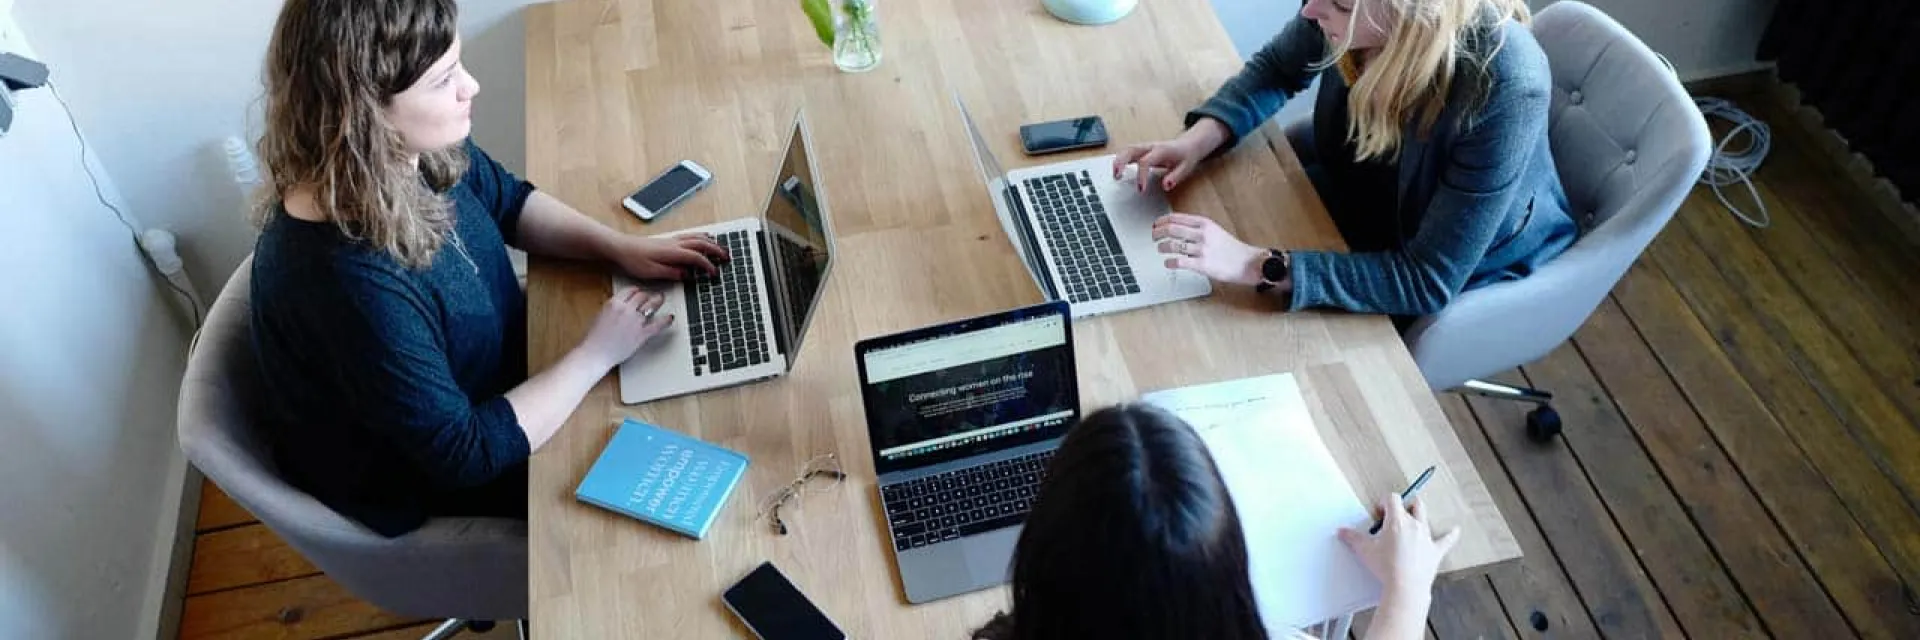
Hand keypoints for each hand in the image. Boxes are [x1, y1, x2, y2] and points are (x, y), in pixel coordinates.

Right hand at [579, 288, 675, 369]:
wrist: (596, 353)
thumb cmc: (595, 338)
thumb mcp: (601, 315)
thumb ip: (613, 307)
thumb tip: (622, 305)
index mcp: (614, 303)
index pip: (630, 290)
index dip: (636, 291)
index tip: (639, 292)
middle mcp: (626, 309)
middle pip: (642, 295)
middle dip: (647, 295)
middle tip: (651, 296)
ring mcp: (635, 321)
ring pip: (651, 304)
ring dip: (658, 300)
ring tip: (661, 299)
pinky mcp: (642, 333)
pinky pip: (658, 324)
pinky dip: (666, 320)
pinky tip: (670, 318)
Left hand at [609, 233, 729, 280]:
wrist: (620, 247)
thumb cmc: (633, 259)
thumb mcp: (651, 272)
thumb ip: (671, 273)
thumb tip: (687, 275)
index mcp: (672, 252)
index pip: (697, 258)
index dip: (708, 266)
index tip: (715, 273)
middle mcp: (674, 244)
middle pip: (701, 244)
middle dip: (716, 250)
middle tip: (727, 257)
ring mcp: (672, 240)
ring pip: (697, 237)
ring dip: (711, 242)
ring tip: (721, 247)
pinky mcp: (668, 240)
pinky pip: (690, 235)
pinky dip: (701, 236)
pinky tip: (703, 238)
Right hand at [1110, 117, 1229, 191]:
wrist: (1188, 145)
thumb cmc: (1186, 156)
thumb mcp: (1186, 168)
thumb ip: (1175, 176)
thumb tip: (1165, 185)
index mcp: (1161, 151)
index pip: (1146, 161)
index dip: (1141, 175)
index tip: (1140, 189)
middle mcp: (1150, 147)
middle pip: (1131, 150)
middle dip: (1121, 162)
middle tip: (1116, 176)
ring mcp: (1145, 147)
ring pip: (1127, 150)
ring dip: (1118, 160)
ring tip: (1114, 175)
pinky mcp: (1142, 150)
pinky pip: (1128, 152)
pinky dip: (1120, 159)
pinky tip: (1117, 170)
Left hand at [1152, 213, 1266, 285]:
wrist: (1248, 262)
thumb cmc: (1231, 248)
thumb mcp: (1215, 230)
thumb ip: (1197, 228)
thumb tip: (1176, 227)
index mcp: (1205, 223)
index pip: (1176, 217)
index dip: (1161, 221)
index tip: (1155, 225)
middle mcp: (1202, 234)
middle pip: (1171, 229)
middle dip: (1157, 233)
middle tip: (1153, 237)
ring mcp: (1202, 249)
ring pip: (1172, 245)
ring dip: (1162, 247)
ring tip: (1160, 249)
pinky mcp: (1202, 265)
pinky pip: (1179, 262)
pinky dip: (1169, 262)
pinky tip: (1168, 263)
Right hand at [1339, 494, 1461, 600]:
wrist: (1405, 587)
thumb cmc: (1387, 568)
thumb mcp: (1365, 551)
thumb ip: (1353, 538)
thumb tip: (1342, 532)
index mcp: (1397, 521)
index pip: (1392, 499)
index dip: (1384, 502)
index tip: (1379, 511)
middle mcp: (1414, 524)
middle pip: (1411, 504)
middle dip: (1403, 506)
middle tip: (1394, 515)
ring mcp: (1426, 537)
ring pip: (1425, 517)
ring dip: (1419, 514)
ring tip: (1415, 513)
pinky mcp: (1434, 551)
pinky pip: (1446, 540)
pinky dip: (1451, 535)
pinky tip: (1455, 530)